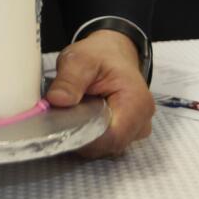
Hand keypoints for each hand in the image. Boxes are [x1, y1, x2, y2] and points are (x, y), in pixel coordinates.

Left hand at [46, 29, 153, 157]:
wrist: (112, 52)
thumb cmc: (100, 55)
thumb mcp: (79, 60)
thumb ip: (69, 80)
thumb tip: (57, 100)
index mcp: (136, 103)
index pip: (112, 138)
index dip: (85, 138)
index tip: (62, 128)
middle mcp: (141, 120)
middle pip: (109, 145)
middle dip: (82, 137)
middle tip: (60, 120)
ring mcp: (136, 128)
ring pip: (107, 147)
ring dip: (85, 137)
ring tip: (70, 117)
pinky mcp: (127, 131)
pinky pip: (107, 142)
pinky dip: (90, 135)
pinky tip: (79, 121)